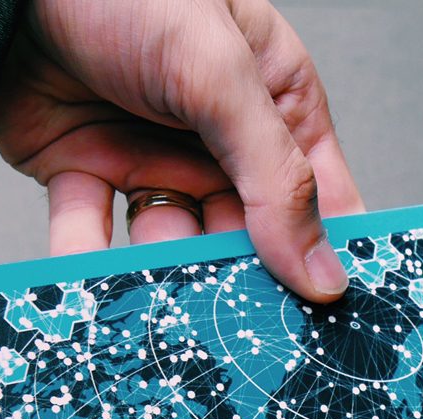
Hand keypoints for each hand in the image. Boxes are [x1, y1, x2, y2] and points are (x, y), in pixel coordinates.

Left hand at [0, 0, 365, 302]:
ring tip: (174, 325)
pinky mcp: (86, 172)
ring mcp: (153, 158)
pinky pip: (92, 234)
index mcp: (273, 101)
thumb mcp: (219, 75)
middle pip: (248, 236)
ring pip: (173, 244)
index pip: (321, 195)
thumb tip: (321, 271)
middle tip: (251, 338)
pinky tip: (95, 298)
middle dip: (246, 283)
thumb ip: (274, 177)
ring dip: (170, 281)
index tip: (336, 319)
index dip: (331, 255)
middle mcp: (218, 139)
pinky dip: (88, 268)